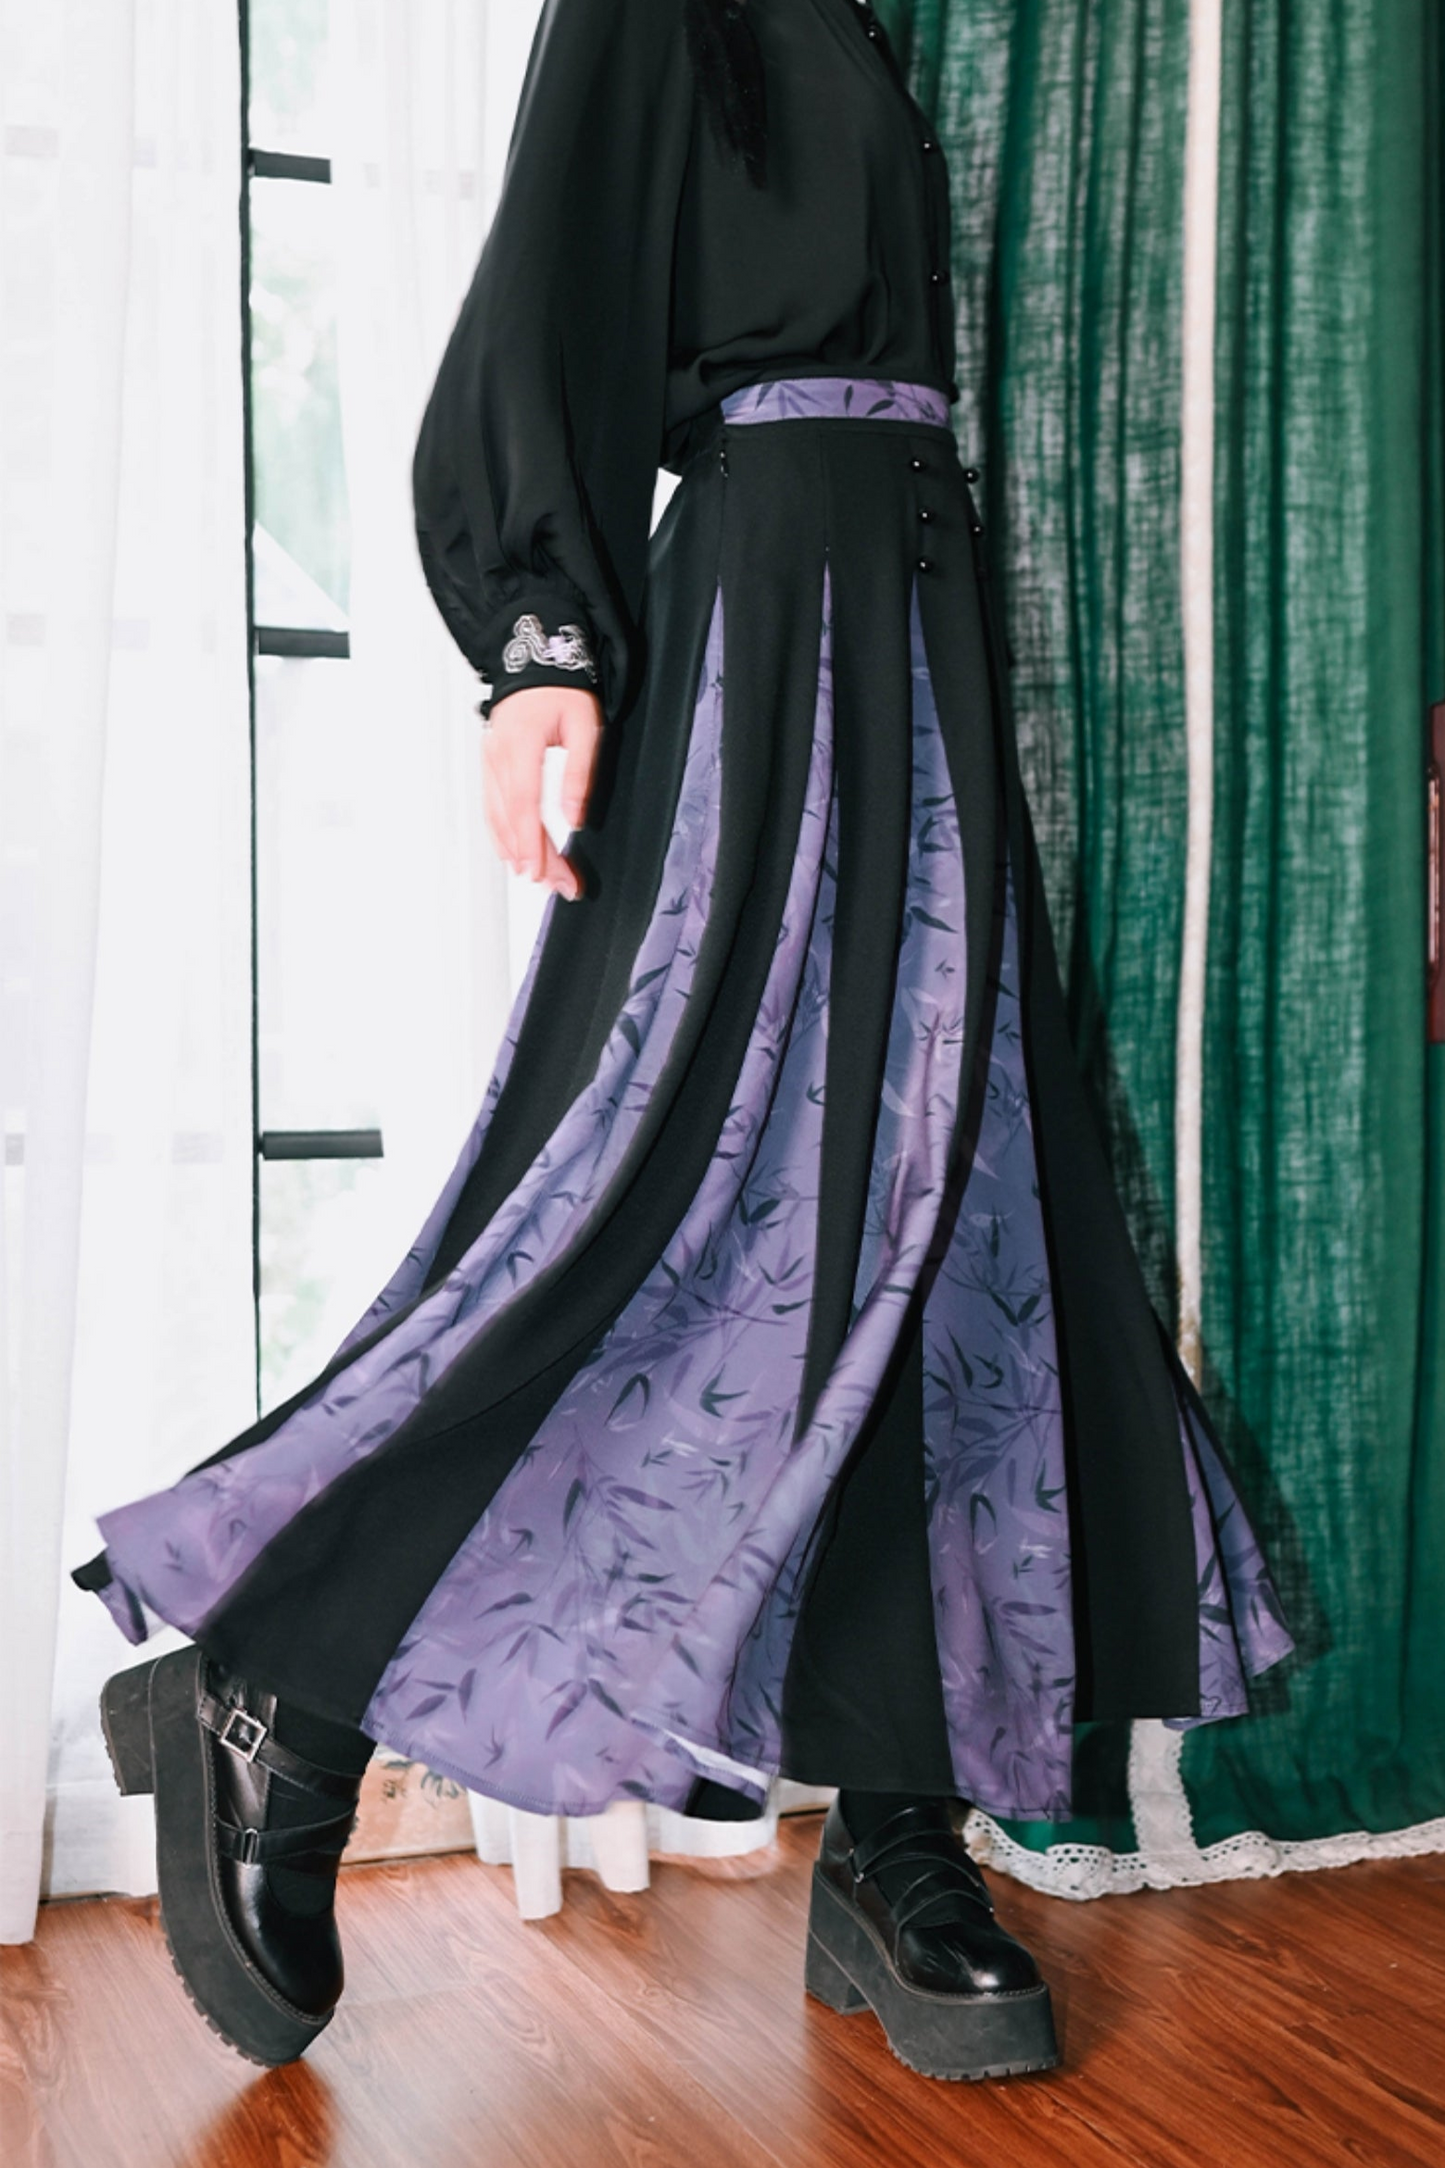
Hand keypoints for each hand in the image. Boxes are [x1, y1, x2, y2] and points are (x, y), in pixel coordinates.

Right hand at [480, 684, 601, 900]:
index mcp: (520, 744)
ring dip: (516, 851)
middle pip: (512, 819)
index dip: (533, 842)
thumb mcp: (585, 725)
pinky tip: (515, 854)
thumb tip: (575, 818)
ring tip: (539, 878)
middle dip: (534, 857)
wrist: (533, 656)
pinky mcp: (490, 763)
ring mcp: (489, 760)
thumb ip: (580, 773)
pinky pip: (492, 807)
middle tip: (558, 885)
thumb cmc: (561, 687)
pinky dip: (503, 834)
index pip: (525, 804)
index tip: (543, 872)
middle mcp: (497, 755)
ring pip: (497, 817)